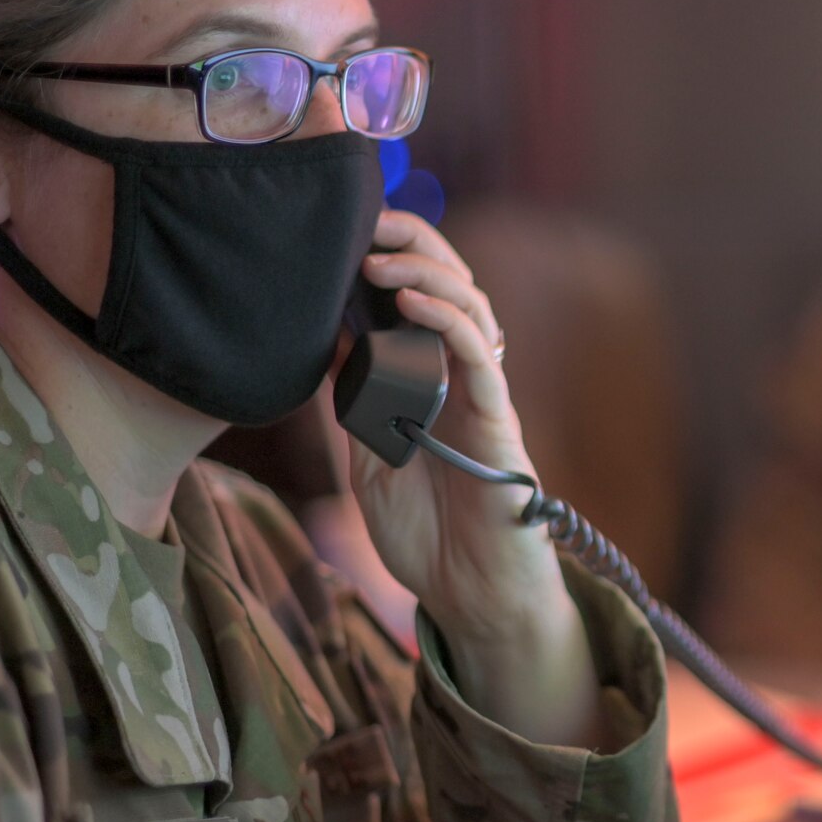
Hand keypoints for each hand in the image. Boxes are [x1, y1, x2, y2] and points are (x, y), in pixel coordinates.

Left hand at [346, 209, 568, 649]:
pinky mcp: (498, 420)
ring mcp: (482, 396)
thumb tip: (323, 337)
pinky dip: (450, 320)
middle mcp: (462, 378)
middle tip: (366, 223)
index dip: (393, 254)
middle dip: (414, 243)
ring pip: (473, 307)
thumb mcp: (365, 456)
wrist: (472, 597)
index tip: (347, 231)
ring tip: (380, 259)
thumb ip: (352, 400)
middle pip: (453, 285)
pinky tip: (411, 301)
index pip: (421, 296)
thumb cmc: (426, 535)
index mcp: (430, 380)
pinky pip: (481, 356)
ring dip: (427, 272)